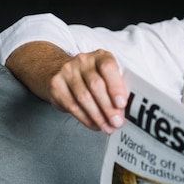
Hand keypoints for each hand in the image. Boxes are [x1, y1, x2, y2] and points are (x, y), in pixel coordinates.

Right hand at [6, 42, 128, 133]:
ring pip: (83, 98)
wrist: (63, 71)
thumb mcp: (108, 75)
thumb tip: (127, 109)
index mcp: (100, 56)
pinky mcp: (56, 85)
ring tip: (107, 127)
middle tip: (117, 122)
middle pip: (96, 85)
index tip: (122, 104)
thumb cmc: (94, 76)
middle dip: (108, 107)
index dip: (116, 87)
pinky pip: (72, 106)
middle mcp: (83, 60)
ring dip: (98, 116)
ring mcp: (67, 71)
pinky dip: (86, 119)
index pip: (108, 68)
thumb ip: (118, 87)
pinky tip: (95, 125)